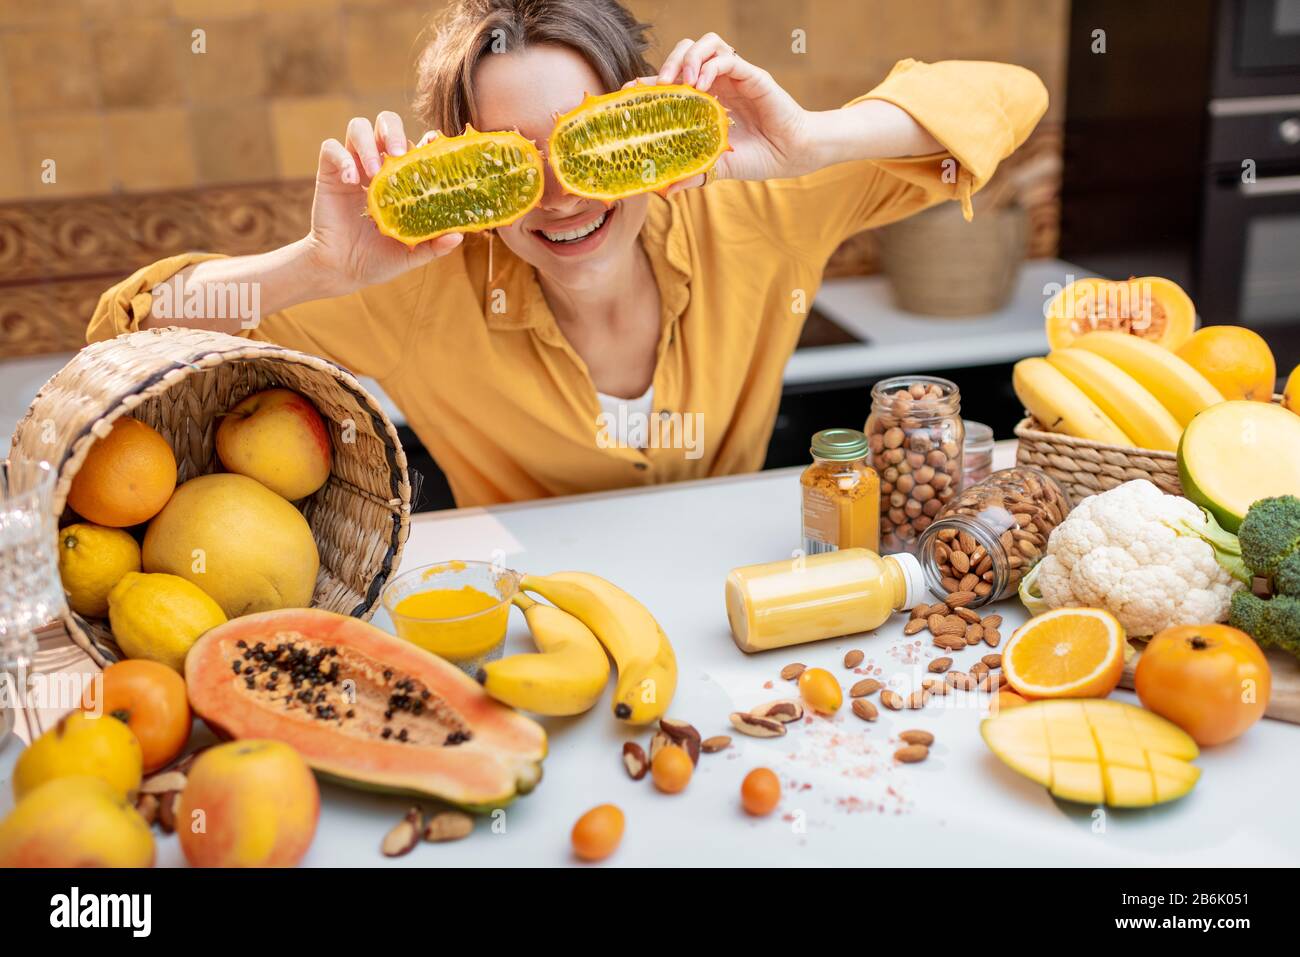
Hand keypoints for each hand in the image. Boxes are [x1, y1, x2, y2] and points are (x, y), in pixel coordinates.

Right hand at [305, 112, 463, 294]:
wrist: (344, 271)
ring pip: (358, 127)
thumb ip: (434, 244)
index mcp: (402, 177)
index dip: (425, 140)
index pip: (415, 145)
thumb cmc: (380, 258)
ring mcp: (353, 165)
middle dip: (393, 130)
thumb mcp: (412, 254)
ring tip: (374, 172)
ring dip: (367, 143)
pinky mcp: (329, 172)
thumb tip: (458, 236)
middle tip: (398, 153)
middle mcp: (378, 164)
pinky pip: (331, 148)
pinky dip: (342, 158)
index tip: (433, 145)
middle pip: (386, 122)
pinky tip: (352, 181)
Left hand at [627, 33, 812, 188]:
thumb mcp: (718, 167)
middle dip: (668, 63)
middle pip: (685, 53)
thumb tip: (664, 190)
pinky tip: (702, 86)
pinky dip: (710, 66)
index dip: (650, 81)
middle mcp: (716, 83)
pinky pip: (728, 58)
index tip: (630, 90)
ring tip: (683, 82)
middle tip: (660, 85)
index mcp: (704, 101)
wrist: (791, 156)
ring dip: (688, 58)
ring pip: (706, 44)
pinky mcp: (752, 75)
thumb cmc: (757, 158)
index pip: (672, 81)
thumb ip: (693, 172)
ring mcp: (734, 76)